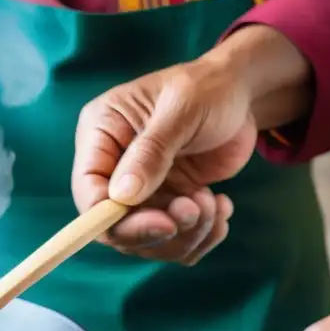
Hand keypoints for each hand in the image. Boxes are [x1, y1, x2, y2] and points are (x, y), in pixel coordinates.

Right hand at [72, 25, 311, 264]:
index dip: (112, 218)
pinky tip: (222, 207)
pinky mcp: (167, 205)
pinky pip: (176, 241)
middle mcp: (113, 168)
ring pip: (148, 241)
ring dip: (187, 233)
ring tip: (214, 203)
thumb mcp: (181, 110)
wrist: (242, 96)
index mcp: (101, 135)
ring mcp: (140, 191)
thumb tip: (121, 196)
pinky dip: (203, 235)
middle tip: (195, 210)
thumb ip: (150, 151)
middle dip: (157, 230)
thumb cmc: (208, 89)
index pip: (88, 190)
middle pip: (114, 225)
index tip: (161, 224)